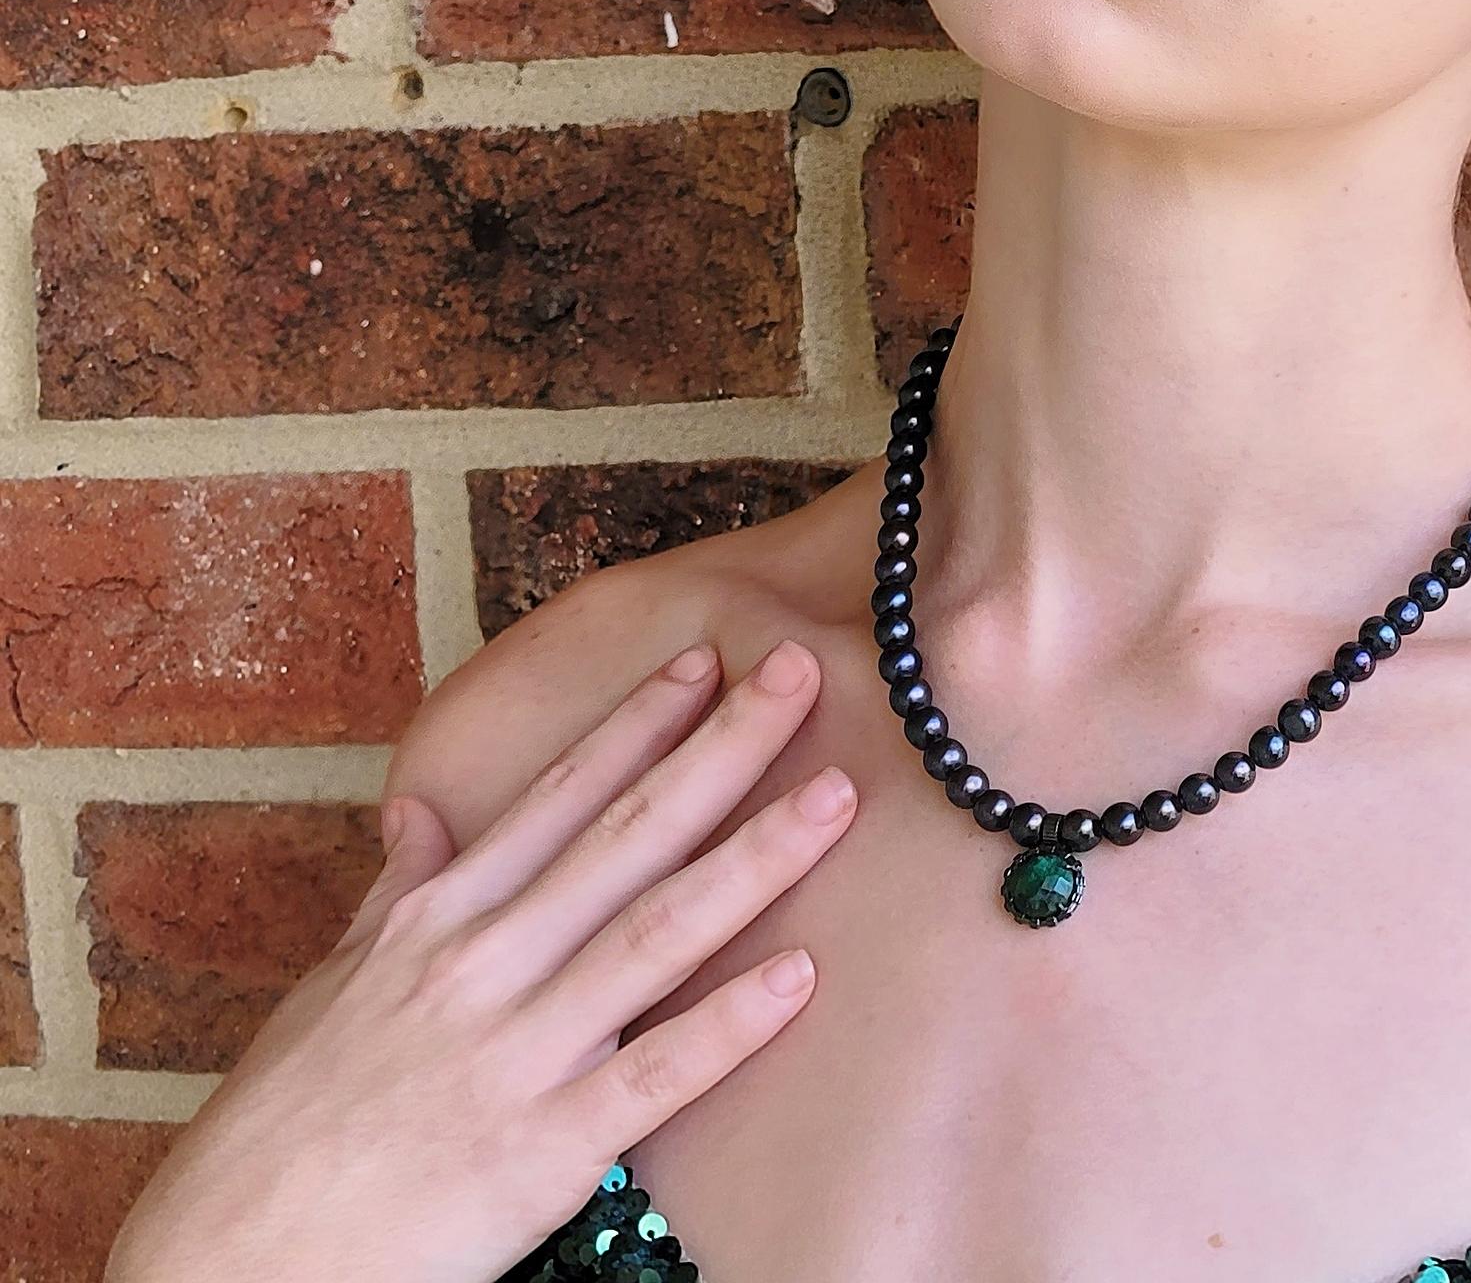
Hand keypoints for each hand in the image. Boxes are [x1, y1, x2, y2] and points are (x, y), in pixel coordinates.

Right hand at [104, 637, 855, 1282]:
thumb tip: (416, 813)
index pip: (560, 797)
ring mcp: (518, 1054)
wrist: (225, 1274)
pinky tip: (801, 978)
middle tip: (803, 673)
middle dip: (723, 748)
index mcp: (438, 921)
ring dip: (756, 858)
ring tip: (837, 795)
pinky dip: (729, 1026)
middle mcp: (485, 965)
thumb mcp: (327, 992)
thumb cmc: (278, 1132)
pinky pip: (654, 1078)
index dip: (640, 724)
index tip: (707, 658)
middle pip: (630, 835)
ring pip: (660, 932)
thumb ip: (392, 898)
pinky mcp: (542, 1153)